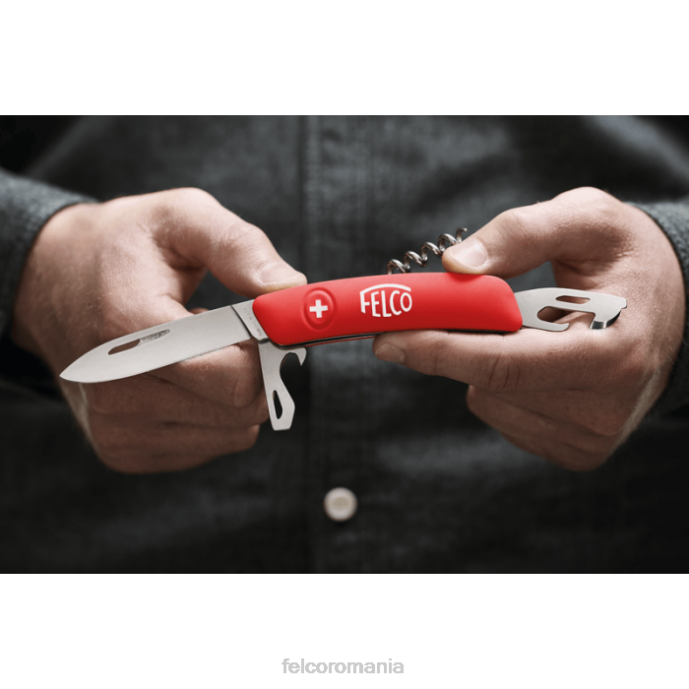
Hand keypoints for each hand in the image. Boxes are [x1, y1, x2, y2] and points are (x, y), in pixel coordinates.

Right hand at [12, 188, 305, 472]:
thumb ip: (239, 248)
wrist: (51, 284)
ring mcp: (118, 429)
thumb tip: (291, 290)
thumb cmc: (122, 247)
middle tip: (237, 332)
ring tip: (201, 350)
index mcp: (130, 329)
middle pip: (242, 408)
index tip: (269, 321)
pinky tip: (185, 376)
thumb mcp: (180, 218)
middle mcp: (117, 392)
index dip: (269, 347)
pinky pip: (212, 444)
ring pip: (235, 432)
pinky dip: (216, 411)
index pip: (236, 376)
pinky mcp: (125, 450)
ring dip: (237, 390)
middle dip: (258, 367)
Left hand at [373, 188, 685, 469]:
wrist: (673, 310)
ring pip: (488, 398)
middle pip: (489, 383)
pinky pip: (501, 413)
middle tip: (431, 312)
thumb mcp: (584, 220)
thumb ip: (521, 233)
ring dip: (483, 358)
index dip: (439, 349)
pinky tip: (535, 357)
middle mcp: (603, 408)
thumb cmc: (624, 260)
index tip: (387, 337)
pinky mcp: (573, 450)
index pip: (505, 364)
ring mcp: (588, 437)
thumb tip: (455, 265)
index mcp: (614, 351)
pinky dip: (498, 382)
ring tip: (527, 327)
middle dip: (450, 344)